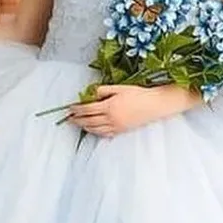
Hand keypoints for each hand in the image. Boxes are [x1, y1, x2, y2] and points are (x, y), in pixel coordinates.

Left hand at [65, 84, 198, 137]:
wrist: (153, 105)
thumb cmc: (138, 94)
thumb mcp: (119, 88)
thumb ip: (103, 90)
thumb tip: (91, 94)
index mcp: (109, 106)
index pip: (87, 109)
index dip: (77, 109)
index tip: (70, 108)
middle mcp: (110, 118)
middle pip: (89, 121)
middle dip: (77, 119)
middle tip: (69, 118)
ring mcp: (116, 126)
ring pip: (95, 129)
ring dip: (84, 126)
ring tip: (78, 124)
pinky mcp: (121, 131)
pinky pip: (104, 134)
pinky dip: (95, 132)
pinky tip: (92, 130)